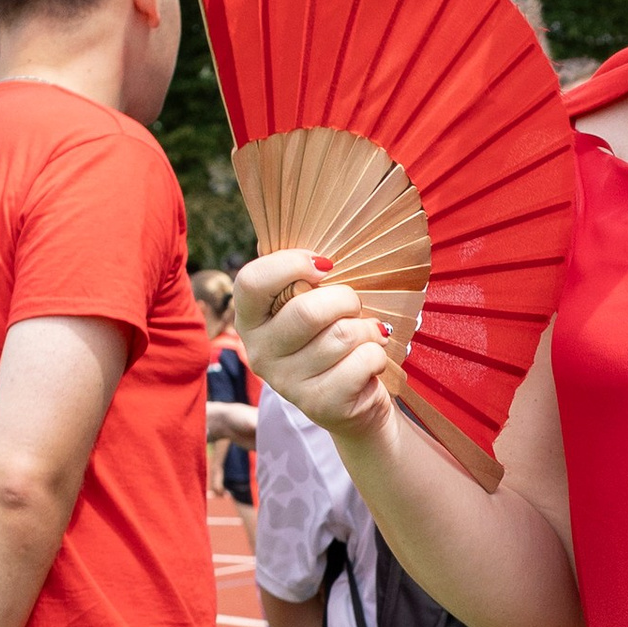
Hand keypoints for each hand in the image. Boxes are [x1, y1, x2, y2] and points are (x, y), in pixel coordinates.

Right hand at [235, 249, 421, 436]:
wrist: (355, 402)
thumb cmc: (332, 337)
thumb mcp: (310, 301)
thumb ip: (298, 270)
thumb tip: (290, 222)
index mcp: (250, 319)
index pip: (251, 281)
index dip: (289, 264)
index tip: (324, 265)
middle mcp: (259, 352)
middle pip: (307, 311)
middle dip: (346, 301)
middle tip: (354, 308)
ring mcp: (287, 382)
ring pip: (342, 335)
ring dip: (367, 330)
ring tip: (366, 337)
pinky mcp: (319, 404)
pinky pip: (362, 361)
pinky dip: (377, 355)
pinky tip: (370, 362)